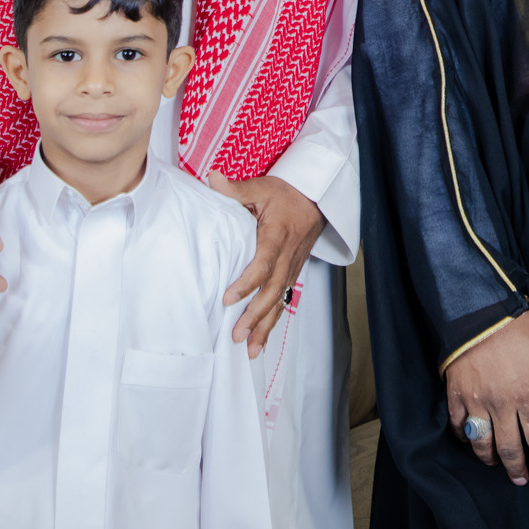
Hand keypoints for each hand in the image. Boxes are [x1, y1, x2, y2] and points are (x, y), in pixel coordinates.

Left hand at [208, 172, 326, 357]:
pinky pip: (284, 301)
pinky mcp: (293, 273)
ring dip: (265, 326)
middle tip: (236, 335)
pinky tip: (261, 341)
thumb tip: (211, 179)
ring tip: (250, 349)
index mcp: (277, 236)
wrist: (317, 197)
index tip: (228, 298)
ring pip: (280, 302)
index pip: (263, 264)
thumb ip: (236, 189)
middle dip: (256, 316)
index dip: (247, 283)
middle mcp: (288, 256)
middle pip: (273, 291)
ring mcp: (293, 267)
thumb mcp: (262, 187)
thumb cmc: (287, 194)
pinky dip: (273, 323)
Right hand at [445, 312, 528, 484]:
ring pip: (482, 442)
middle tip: (520, 479)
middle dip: (516, 468)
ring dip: (489, 458)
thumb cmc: (516, 329)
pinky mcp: (456, 395)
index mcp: (526, 394)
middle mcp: (501, 404)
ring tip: (495, 463)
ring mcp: (476, 401)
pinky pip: (458, 425)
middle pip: (509, 448)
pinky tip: (470, 440)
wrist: (478, 312)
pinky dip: (463, 436)